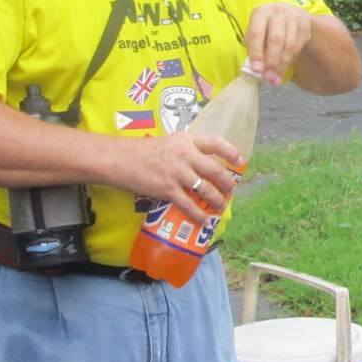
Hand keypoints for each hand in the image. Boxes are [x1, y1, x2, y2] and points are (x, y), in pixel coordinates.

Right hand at [109, 132, 242, 222]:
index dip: (231, 152)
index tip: (240, 161)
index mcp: (187, 140)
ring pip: (206, 190)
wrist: (120, 159)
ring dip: (217, 200)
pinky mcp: (167, 189)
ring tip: (220, 206)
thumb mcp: (171, 142)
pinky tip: (204, 220)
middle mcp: (185, 155)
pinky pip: (189, 205)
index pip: (216, 143)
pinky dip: (199, 215)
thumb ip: (188, 150)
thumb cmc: (144, 151)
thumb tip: (206, 165)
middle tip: (231, 190)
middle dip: (227, 183)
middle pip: (216, 170)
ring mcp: (177, 172)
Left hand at [244, 2, 313, 85]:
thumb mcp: (256, 30)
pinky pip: (298, 48)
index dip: (256, 53)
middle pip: (276, 40)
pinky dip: (290, 61)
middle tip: (269, 78)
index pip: (257, 34)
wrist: (290, 13)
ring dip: (282, 65)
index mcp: (260, 12)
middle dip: (272, 62)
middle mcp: (278, 12)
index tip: (256, 69)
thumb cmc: (267, 26)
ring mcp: (293, 18)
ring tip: (276, 79)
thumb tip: (255, 69)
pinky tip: (283, 70)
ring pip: (289, 46)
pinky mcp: (304, 27)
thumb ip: (254, 46)